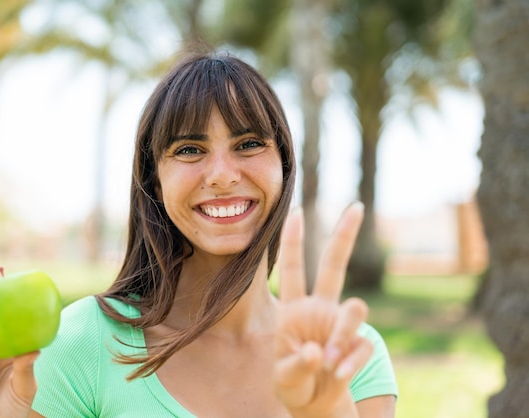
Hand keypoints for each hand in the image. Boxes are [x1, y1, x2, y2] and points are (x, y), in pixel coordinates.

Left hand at [273, 203, 373, 417]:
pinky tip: (338, 375)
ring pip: (354, 308)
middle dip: (344, 236)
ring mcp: (340, 324)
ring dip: (343, 333)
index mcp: (293, 309)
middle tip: (357, 207)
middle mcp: (319, 309)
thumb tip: (319, 352)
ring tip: (329, 362)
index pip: (292, 269)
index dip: (293, 242)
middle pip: (334, 266)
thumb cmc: (292, 384)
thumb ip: (298, 365)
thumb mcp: (284, 378)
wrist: (314, 406)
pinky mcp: (358, 343)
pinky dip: (350, 362)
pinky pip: (361, 344)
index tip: (296, 211)